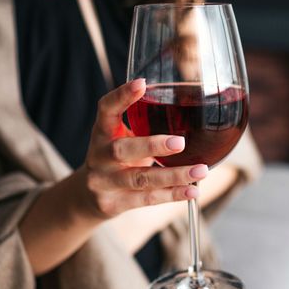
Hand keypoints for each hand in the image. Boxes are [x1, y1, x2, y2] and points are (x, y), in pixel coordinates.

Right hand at [78, 78, 208, 218]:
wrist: (88, 196)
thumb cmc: (116, 160)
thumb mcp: (121, 139)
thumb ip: (144, 128)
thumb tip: (194, 114)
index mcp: (102, 132)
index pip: (106, 109)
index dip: (122, 96)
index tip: (142, 84)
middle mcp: (99, 155)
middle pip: (122, 150)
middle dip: (152, 146)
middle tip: (180, 142)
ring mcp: (103, 182)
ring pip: (140, 178)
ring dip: (173, 176)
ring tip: (200, 170)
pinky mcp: (112, 204)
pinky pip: (146, 199)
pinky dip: (171, 195)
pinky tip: (192, 190)